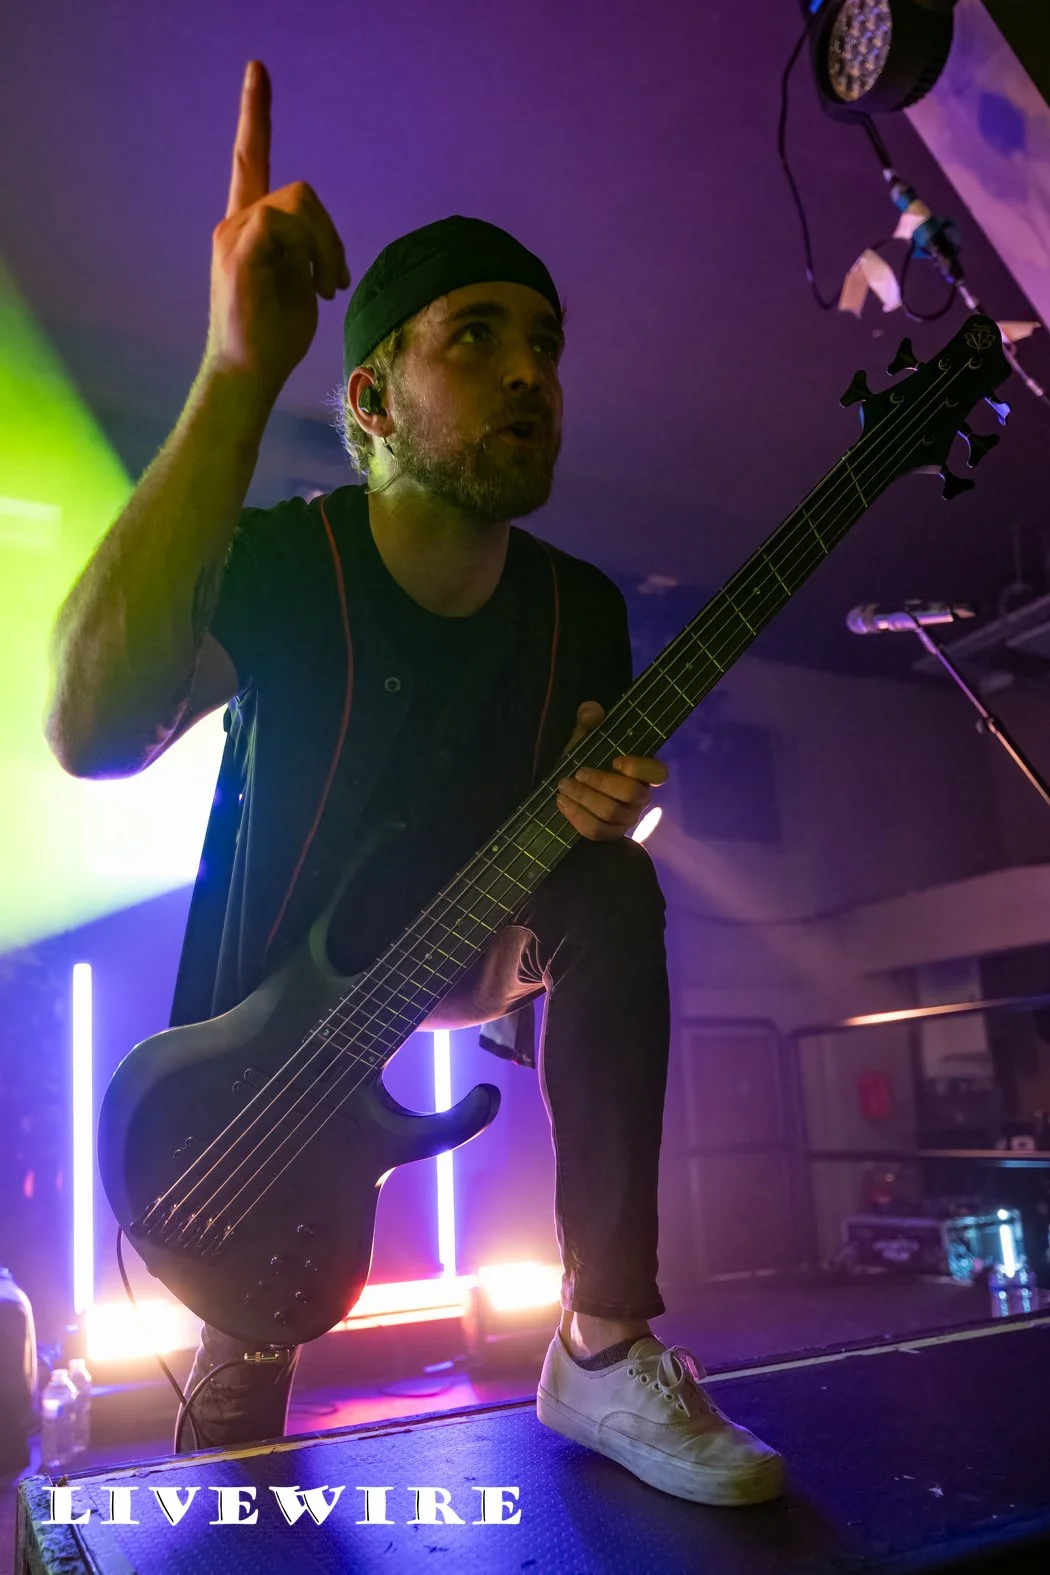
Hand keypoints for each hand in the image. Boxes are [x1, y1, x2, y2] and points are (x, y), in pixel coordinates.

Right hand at [203, 61, 351, 403]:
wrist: (248, 375)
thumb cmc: (275, 340)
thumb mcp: (301, 286)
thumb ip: (307, 252)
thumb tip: (320, 244)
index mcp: (251, 227)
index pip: (251, 159)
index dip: (256, 115)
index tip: (258, 70)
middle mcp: (235, 221)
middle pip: (300, 190)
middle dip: (331, 234)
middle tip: (336, 281)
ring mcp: (233, 233)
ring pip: (298, 202)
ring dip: (326, 245)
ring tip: (326, 287)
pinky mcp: (239, 249)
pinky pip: (285, 221)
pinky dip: (313, 253)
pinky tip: (317, 288)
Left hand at [555, 701, 668, 841]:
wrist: (569, 784)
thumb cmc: (585, 759)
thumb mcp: (585, 735)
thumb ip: (588, 719)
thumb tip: (591, 712)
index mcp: (642, 772)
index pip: (658, 773)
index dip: (639, 768)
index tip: (614, 760)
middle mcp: (640, 797)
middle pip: (631, 793)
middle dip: (601, 782)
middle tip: (577, 773)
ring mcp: (626, 818)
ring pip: (612, 813)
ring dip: (585, 798)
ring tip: (564, 786)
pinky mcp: (609, 833)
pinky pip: (597, 831)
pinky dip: (577, 817)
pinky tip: (562, 802)